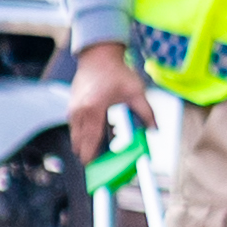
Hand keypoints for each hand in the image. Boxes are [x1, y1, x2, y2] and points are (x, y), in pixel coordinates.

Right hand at [66, 43, 138, 169]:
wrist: (98, 56)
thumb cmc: (116, 72)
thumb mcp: (136, 91)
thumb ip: (147, 112)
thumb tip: (155, 129)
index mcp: (94, 109)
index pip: (90, 141)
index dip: (92, 158)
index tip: (97, 171)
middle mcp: (79, 112)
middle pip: (79, 144)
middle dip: (91, 154)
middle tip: (104, 161)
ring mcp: (72, 110)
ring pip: (76, 138)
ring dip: (89, 144)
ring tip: (107, 141)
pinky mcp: (71, 108)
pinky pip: (76, 129)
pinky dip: (86, 134)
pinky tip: (102, 129)